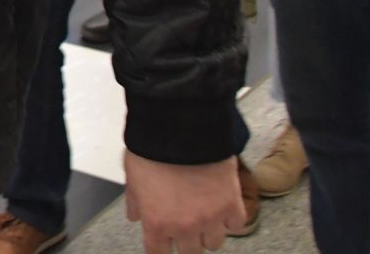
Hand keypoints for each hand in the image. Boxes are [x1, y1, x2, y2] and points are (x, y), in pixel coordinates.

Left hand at [123, 152, 243, 252]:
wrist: (181, 128)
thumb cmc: (152, 148)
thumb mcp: (133, 175)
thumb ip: (135, 200)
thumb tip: (136, 216)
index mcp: (157, 222)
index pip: (159, 253)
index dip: (161, 248)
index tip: (163, 244)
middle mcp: (184, 227)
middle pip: (190, 252)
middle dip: (185, 241)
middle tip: (185, 226)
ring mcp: (211, 218)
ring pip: (214, 243)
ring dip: (208, 232)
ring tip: (204, 217)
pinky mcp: (232, 205)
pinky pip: (236, 226)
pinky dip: (230, 220)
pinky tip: (223, 209)